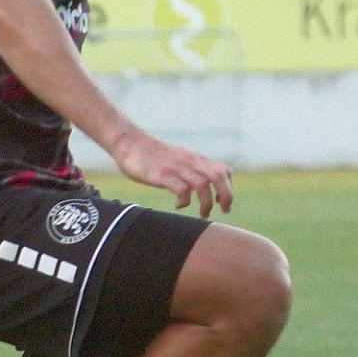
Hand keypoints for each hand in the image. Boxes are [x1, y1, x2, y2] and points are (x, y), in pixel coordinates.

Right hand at [110, 131, 233, 217]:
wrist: (129, 142)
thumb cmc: (150, 154)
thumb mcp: (176, 159)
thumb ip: (188, 169)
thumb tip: (197, 187)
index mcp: (194, 158)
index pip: (223, 170)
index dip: (228, 187)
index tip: (222, 201)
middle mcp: (189, 161)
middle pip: (219, 176)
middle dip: (226, 196)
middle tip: (223, 210)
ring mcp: (176, 167)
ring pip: (203, 184)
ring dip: (207, 203)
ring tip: (203, 214)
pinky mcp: (162, 174)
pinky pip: (182, 189)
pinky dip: (185, 201)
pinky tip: (178, 205)